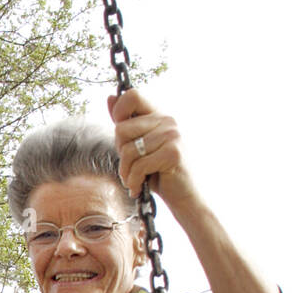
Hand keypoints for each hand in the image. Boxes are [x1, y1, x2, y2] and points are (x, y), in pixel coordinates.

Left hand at [107, 89, 197, 214]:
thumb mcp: (139, 146)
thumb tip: (111, 97)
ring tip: (134, 179)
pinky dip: (133, 181)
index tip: (122, 135)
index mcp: (159, 115)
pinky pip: (138, 166)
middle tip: (131, 166)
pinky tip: (138, 187)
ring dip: (126, 172)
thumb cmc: (158, 172)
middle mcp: (167, 121)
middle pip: (121, 129)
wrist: (182, 197)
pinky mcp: (172, 154)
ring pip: (128, 151)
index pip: (132, 95)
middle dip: (120, 152)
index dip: (119, 112)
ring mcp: (172, 136)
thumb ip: (126, 123)